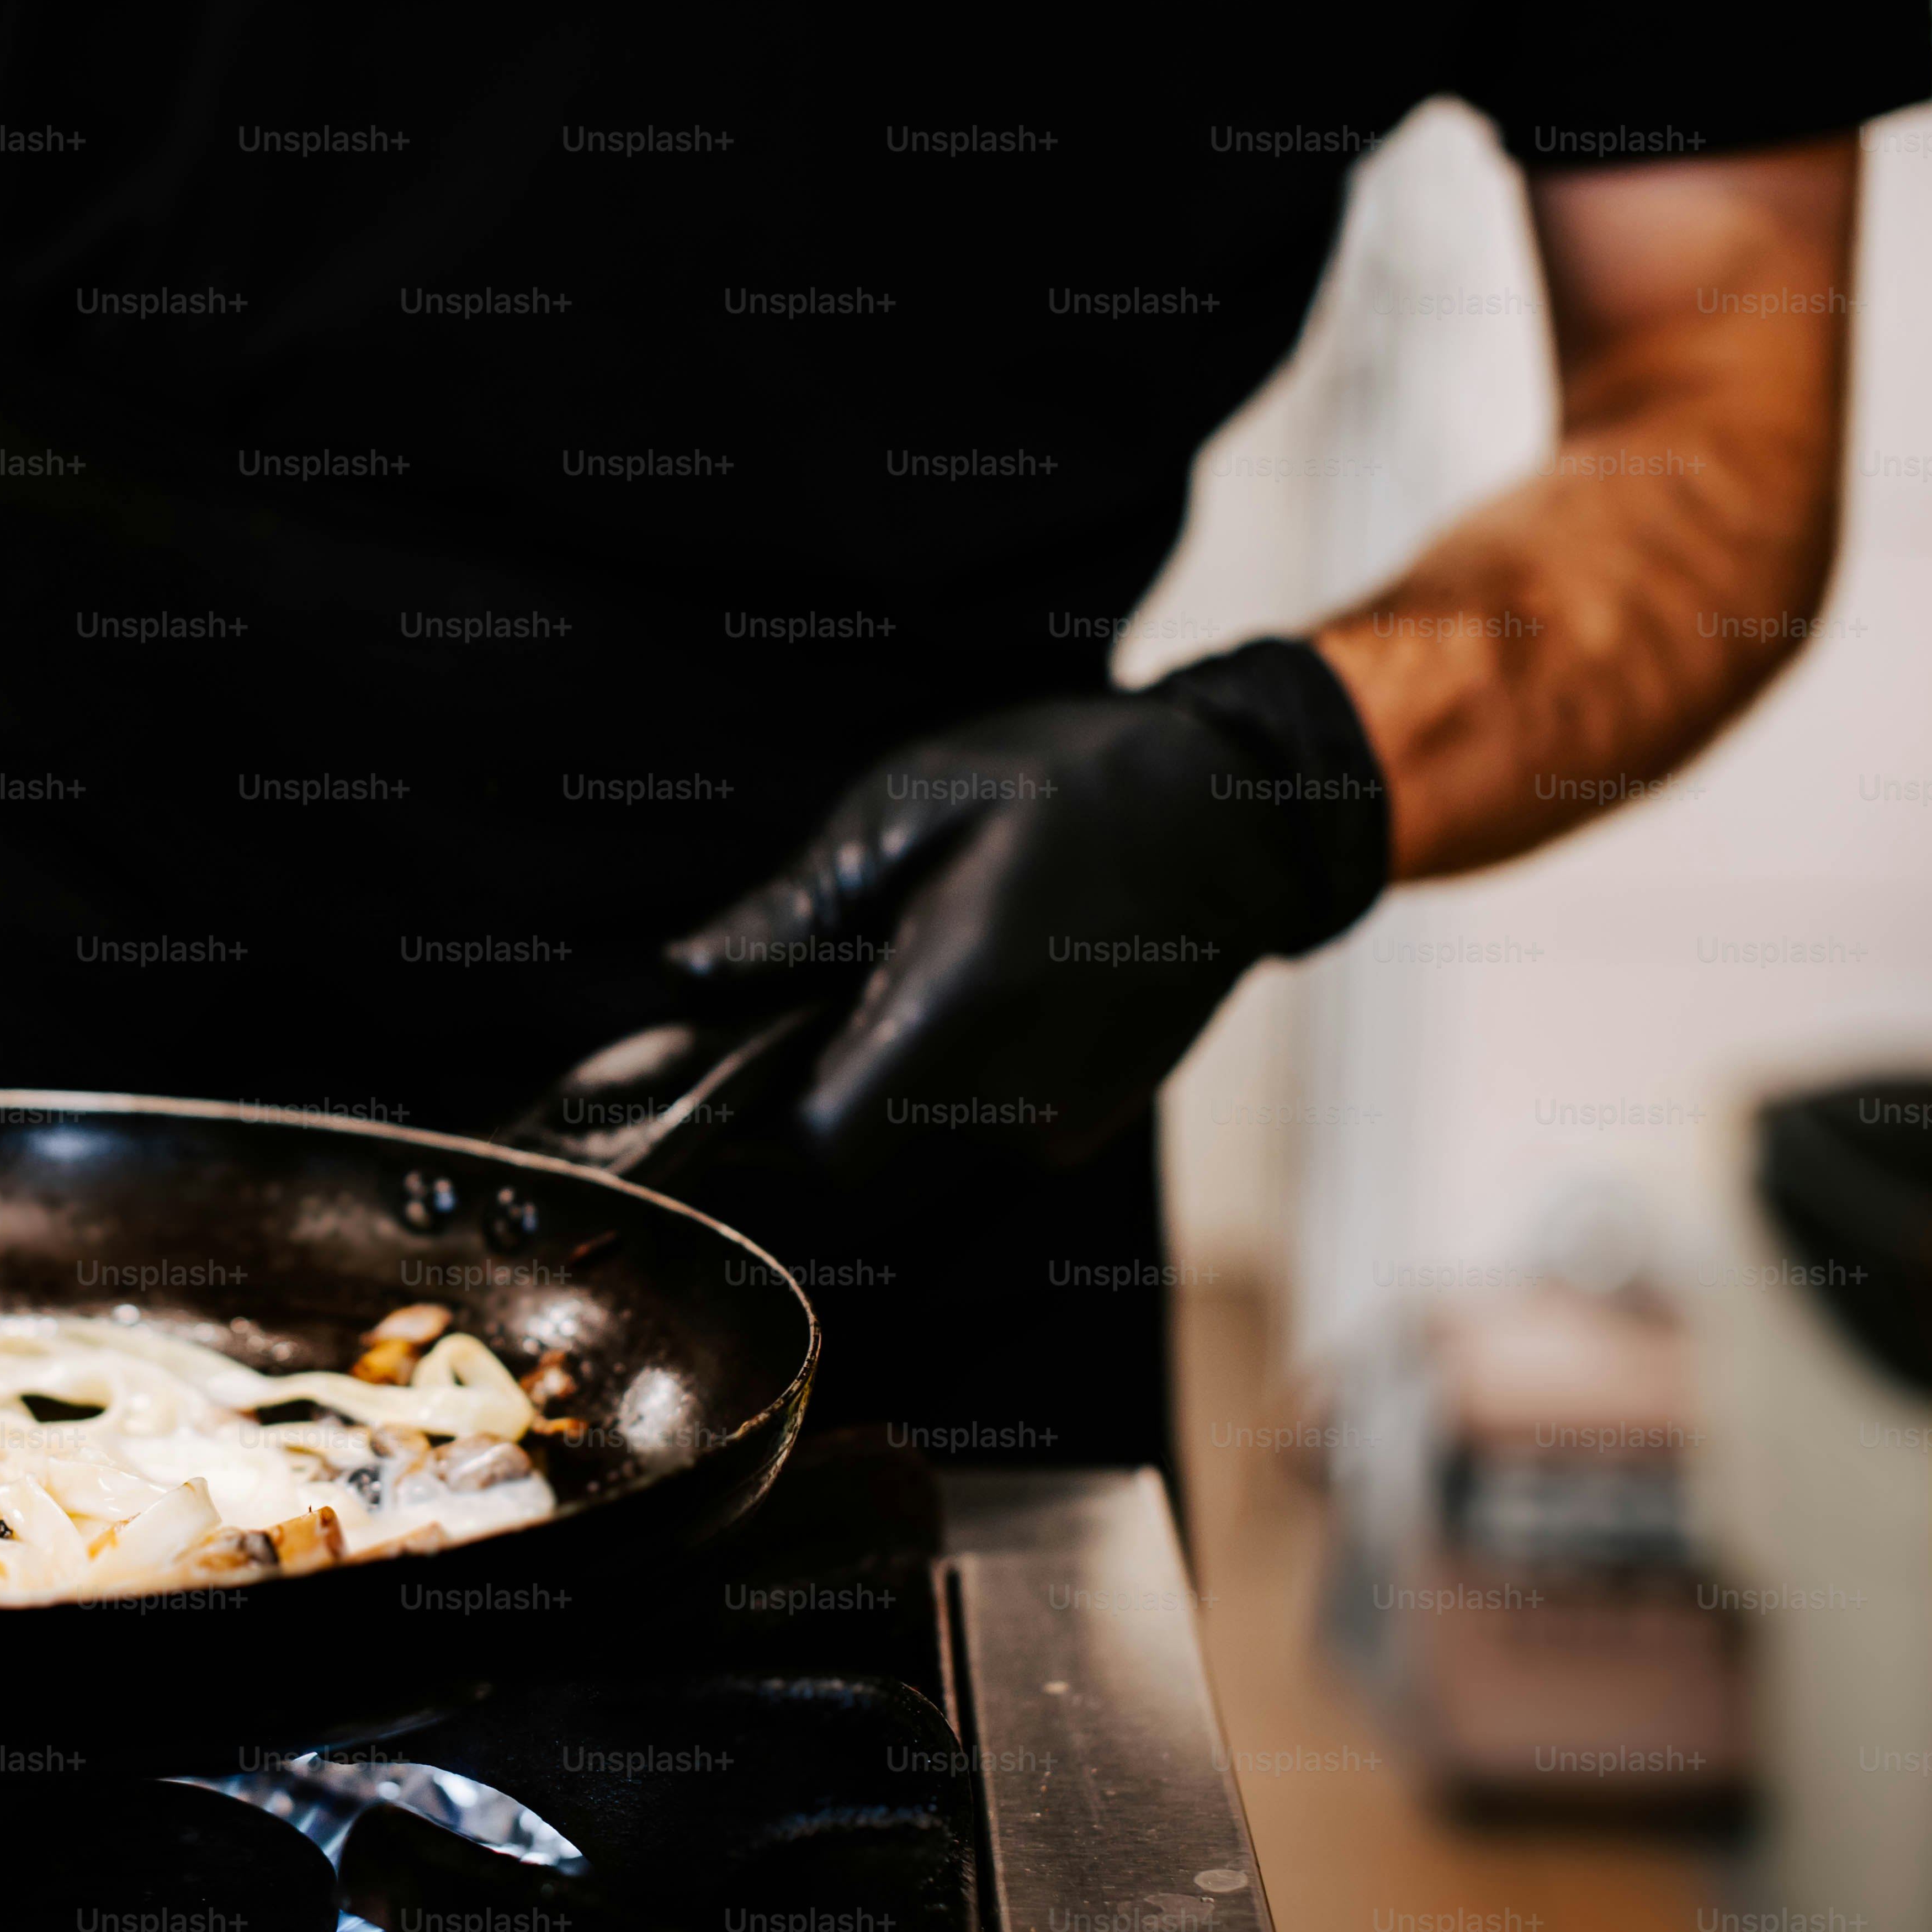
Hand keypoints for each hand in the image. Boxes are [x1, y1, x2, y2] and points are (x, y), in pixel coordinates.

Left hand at [666, 639, 1388, 1177]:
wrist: (1241, 815)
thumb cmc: (1072, 784)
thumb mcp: (911, 806)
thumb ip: (795, 908)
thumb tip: (690, 972)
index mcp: (966, 1002)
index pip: (823, 1141)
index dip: (762, 1113)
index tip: (744, 1050)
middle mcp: (1019, 1090)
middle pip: (859, 1148)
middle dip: (817, 1082)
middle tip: (833, 980)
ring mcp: (1062, 1120)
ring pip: (915, 1139)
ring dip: (886, 1073)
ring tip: (920, 963)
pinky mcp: (1087, 1123)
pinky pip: (977, 1127)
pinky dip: (949, 1075)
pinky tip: (979, 988)